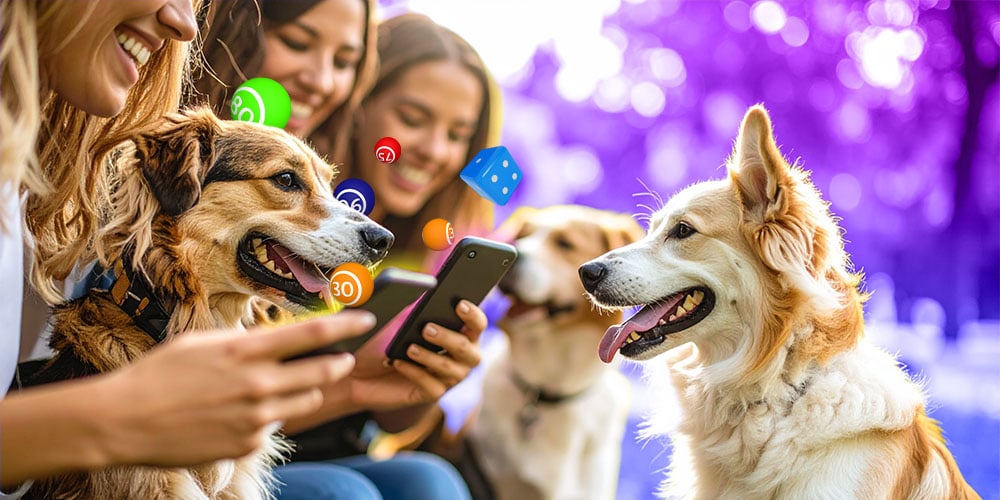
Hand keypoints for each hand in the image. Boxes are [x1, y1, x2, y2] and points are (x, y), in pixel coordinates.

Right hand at [97, 311, 373, 465]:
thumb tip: (270, 342)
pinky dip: (264, 419)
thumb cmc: (157, 375)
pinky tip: (233, 415)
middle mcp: (258, 384)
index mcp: (246, 350)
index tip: (367, 319)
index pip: (313, 333)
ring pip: (305, 401)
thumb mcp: (202, 344)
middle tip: (342, 358)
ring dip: (302, 391)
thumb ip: (242, 342)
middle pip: (323, 371)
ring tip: (272, 386)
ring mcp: (256, 418)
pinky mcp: (248, 444)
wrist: (123, 422)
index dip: (346, 324)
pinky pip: (273, 427)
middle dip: (339, 363)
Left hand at [347, 299, 485, 410]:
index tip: (459, 305)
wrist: (358, 370)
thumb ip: (418, 302)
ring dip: (430, 357)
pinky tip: (398, 362)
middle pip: (467, 349)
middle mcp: (459, 357)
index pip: (477, 324)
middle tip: (426, 329)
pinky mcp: (430, 394)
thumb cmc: (383, 339)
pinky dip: (414, 372)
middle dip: (449, 338)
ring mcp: (446, 377)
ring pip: (451, 370)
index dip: (473, 316)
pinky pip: (431, 386)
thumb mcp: (399, 317)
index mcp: (459, 333)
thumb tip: (431, 276)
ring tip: (409, 348)